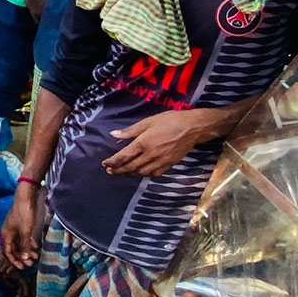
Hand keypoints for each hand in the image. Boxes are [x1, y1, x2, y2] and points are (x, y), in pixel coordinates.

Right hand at [0, 185, 42, 268]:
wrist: (26, 197)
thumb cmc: (24, 214)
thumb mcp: (25, 232)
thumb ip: (24, 245)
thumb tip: (24, 258)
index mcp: (6, 235)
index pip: (8, 252)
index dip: (14, 261)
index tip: (22, 267)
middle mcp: (8, 232)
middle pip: (14, 248)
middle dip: (22, 257)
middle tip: (31, 264)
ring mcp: (14, 228)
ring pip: (20, 243)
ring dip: (27, 250)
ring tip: (35, 256)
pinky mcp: (20, 224)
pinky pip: (23, 237)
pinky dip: (28, 242)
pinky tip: (35, 246)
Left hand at [101, 109, 216, 176]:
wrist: (193, 128)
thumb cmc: (170, 121)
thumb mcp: (148, 121)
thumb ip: (130, 131)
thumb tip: (114, 134)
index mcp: (143, 143)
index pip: (123, 156)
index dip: (113, 161)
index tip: (105, 163)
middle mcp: (150, 155)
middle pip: (130, 167)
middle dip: (118, 170)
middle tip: (110, 171)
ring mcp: (160, 162)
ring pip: (141, 173)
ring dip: (129, 174)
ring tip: (121, 173)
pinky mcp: (168, 165)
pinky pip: (153, 174)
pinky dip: (143, 175)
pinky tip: (139, 173)